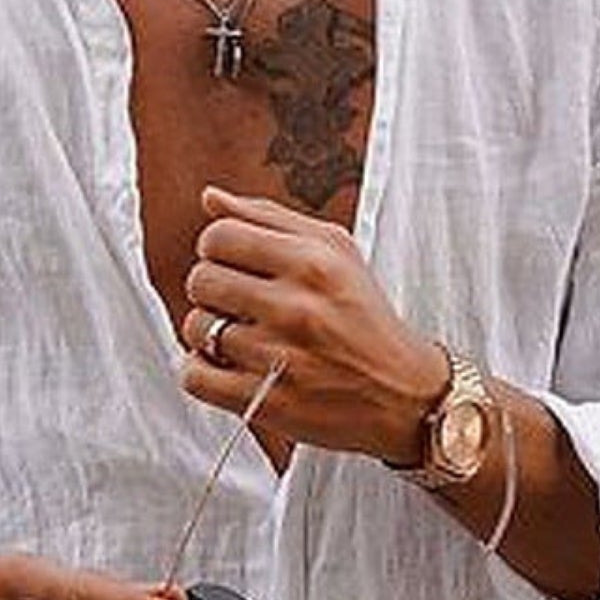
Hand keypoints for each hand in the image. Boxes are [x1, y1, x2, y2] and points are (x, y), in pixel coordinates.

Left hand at [178, 186, 448, 462]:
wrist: (404, 393)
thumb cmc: (365, 319)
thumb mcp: (335, 251)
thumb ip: (270, 218)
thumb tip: (210, 197)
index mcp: (312, 262)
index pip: (219, 236)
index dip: (217, 248)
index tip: (233, 264)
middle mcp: (296, 307)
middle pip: (201, 279)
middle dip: (212, 289)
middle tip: (237, 302)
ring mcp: (280, 357)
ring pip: (197, 327)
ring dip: (209, 332)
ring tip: (240, 336)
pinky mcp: (267, 402)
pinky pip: (195, 377)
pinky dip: (200, 371)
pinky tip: (226, 366)